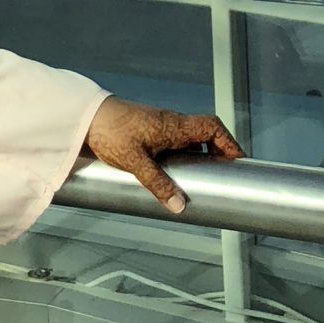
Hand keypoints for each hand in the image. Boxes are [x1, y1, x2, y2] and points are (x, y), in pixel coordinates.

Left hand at [82, 95, 241, 215]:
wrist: (85, 116)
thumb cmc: (110, 131)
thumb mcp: (136, 161)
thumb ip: (158, 183)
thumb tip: (179, 205)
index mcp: (174, 125)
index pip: (211, 127)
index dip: (228, 142)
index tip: (238, 161)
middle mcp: (170, 124)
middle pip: (204, 134)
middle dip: (217, 153)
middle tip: (222, 175)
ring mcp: (159, 127)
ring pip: (189, 140)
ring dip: (199, 156)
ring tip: (201, 179)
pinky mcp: (148, 133)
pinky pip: (174, 143)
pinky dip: (181, 157)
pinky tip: (174, 175)